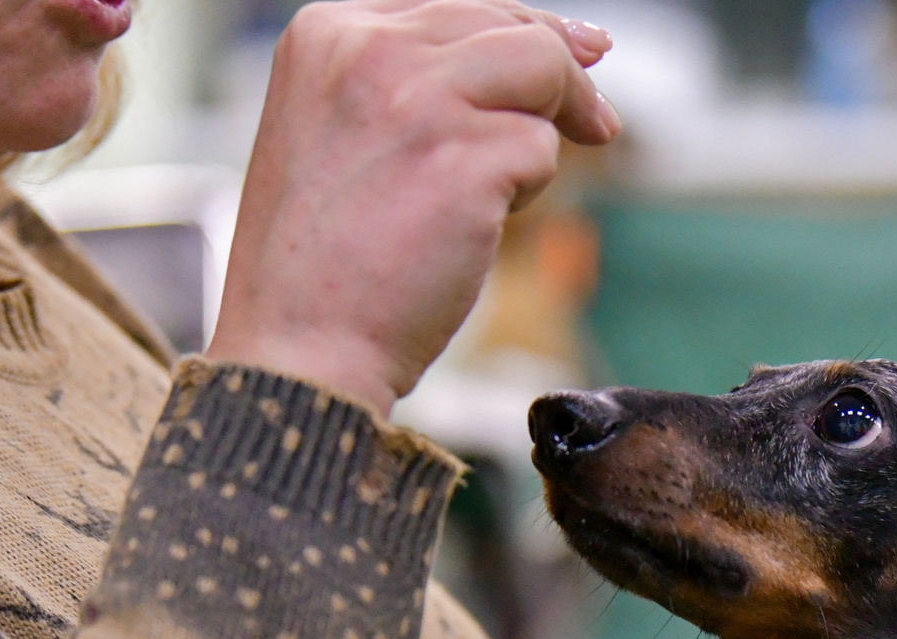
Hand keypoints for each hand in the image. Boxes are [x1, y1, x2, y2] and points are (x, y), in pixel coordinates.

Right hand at [207, 0, 620, 416]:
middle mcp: (367, 48)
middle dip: (559, 79)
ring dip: (538, 134)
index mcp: (327, 32)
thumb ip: (425, 79)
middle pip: (510, 26)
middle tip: (596, 126)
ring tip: (493, 195)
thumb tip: (577, 42)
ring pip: (541, 68)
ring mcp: (417, 98)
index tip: (581, 58)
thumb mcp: (346, 131)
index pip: (458, 5)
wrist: (300, 347)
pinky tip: (472, 231)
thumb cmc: (328, 262)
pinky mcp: (464, 156)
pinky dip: (526, 195)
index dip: (525, 32)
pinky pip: (542, 151)